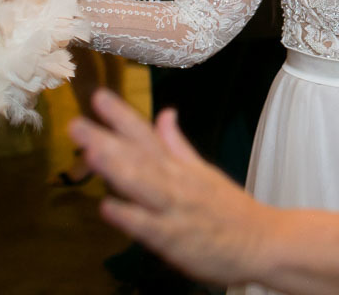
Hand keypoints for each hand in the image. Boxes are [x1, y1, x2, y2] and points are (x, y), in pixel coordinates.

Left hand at [69, 89, 270, 286]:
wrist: (263, 241)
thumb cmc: (230, 209)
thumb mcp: (204, 171)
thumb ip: (177, 144)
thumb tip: (164, 114)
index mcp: (180, 166)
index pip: (147, 135)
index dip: (121, 116)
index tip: (97, 96)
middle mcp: (176, 182)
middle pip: (137, 157)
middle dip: (106, 139)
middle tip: (75, 124)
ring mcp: (175, 209)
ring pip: (143, 185)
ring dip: (116, 167)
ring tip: (89, 151)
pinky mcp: (175, 239)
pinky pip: (149, 227)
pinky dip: (130, 216)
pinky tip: (108, 207)